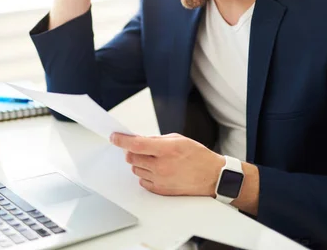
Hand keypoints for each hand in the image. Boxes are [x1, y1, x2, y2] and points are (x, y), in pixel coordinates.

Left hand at [110, 133, 225, 196]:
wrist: (212, 176)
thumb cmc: (198, 156)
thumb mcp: (178, 139)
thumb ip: (156, 140)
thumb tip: (138, 140)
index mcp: (167, 150)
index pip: (136, 144)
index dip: (122, 140)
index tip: (114, 137)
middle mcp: (161, 166)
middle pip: (131, 157)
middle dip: (131, 151)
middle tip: (137, 148)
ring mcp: (160, 179)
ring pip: (135, 169)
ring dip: (139, 162)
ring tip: (153, 160)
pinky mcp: (161, 190)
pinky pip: (142, 181)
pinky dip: (145, 174)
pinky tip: (156, 170)